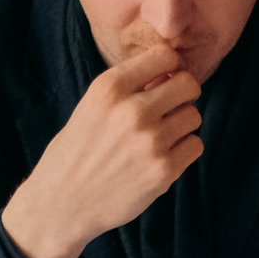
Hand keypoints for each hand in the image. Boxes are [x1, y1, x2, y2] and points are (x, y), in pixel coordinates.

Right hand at [1, 43, 203, 257]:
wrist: (62, 202)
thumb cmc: (76, 152)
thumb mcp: (92, 106)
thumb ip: (128, 89)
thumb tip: (171, 73)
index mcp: (109, 88)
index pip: (165, 56)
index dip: (171, 67)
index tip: (165, 79)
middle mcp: (132, 111)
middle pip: (188, 84)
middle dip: (182, 94)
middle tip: (169, 108)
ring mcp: (151, 141)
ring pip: (194, 116)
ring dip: (182, 124)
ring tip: (159, 136)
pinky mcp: (164, 169)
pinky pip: (195, 145)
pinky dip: (184, 149)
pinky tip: (162, 156)